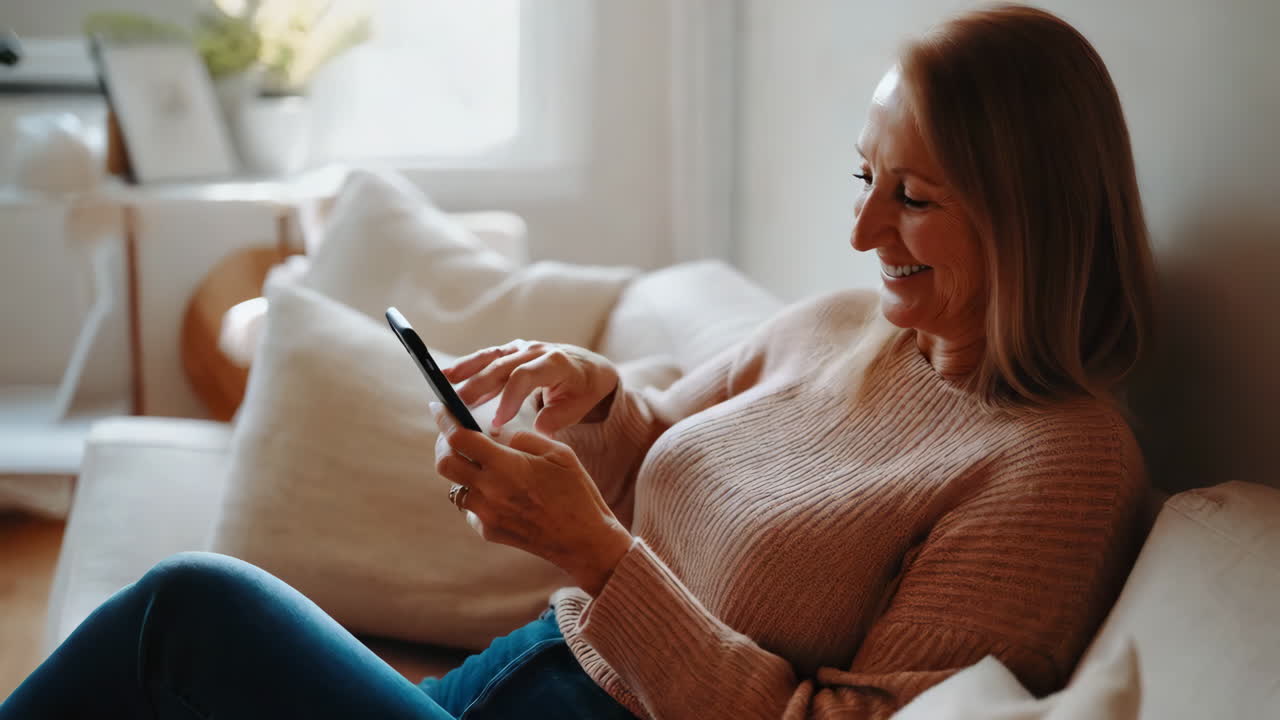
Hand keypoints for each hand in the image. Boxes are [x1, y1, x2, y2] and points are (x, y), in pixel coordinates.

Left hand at [430, 402, 632, 595]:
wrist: (584, 541)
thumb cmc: (576, 493)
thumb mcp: (559, 454)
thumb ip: (524, 439)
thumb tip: (499, 435)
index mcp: (506, 466)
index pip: (459, 438)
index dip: (445, 420)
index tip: (440, 408)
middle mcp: (490, 491)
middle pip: (444, 463)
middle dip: (443, 445)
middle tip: (454, 436)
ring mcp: (486, 514)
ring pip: (455, 486)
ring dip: (462, 471)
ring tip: (481, 464)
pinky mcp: (488, 531)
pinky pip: (470, 507)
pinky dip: (476, 493)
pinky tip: (497, 490)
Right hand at [443, 340, 618, 434]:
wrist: (588, 367)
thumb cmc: (583, 390)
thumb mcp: (579, 406)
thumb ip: (558, 417)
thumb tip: (538, 430)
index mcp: (555, 362)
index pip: (525, 377)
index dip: (508, 398)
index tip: (497, 422)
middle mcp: (536, 350)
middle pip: (502, 367)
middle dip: (478, 386)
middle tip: (458, 407)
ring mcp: (521, 348)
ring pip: (490, 358)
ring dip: (466, 371)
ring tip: (443, 384)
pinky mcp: (510, 352)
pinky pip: (487, 357)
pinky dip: (467, 366)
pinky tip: (447, 376)